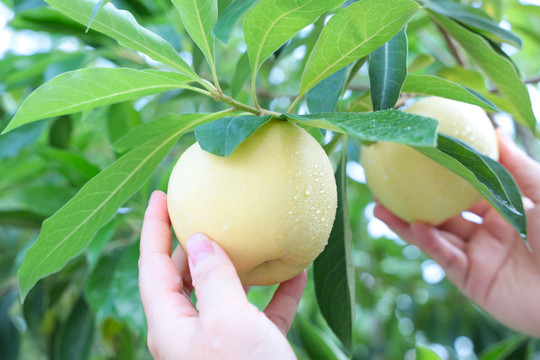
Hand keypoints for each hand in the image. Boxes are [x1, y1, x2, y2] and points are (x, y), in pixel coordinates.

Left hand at [139, 191, 306, 359]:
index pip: (152, 266)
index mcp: (170, 325)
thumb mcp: (228, 321)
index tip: (160, 193)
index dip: (153, 227)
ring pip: (221, 292)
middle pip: (182, 276)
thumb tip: (200, 240)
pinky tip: (295, 273)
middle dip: (191, 242)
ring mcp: (219, 342)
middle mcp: (189, 332)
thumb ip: (213, 278)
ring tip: (247, 237)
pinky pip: (259, 313)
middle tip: (204, 209)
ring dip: (236, 266)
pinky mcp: (249, 350)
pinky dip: (275, 293)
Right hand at [375, 129, 539, 336]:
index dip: (441, 174)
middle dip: (412, 199)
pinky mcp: (472, 281)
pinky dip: (430, 242)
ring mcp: (478, 257)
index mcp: (504, 211)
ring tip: (378, 207)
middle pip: (442, 212)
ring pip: (435, 236)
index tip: (418, 156)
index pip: (465, 189)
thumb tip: (494, 128)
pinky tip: (415, 226)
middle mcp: (487, 233)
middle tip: (385, 181)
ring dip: (406, 223)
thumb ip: (516, 165)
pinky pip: (446, 258)